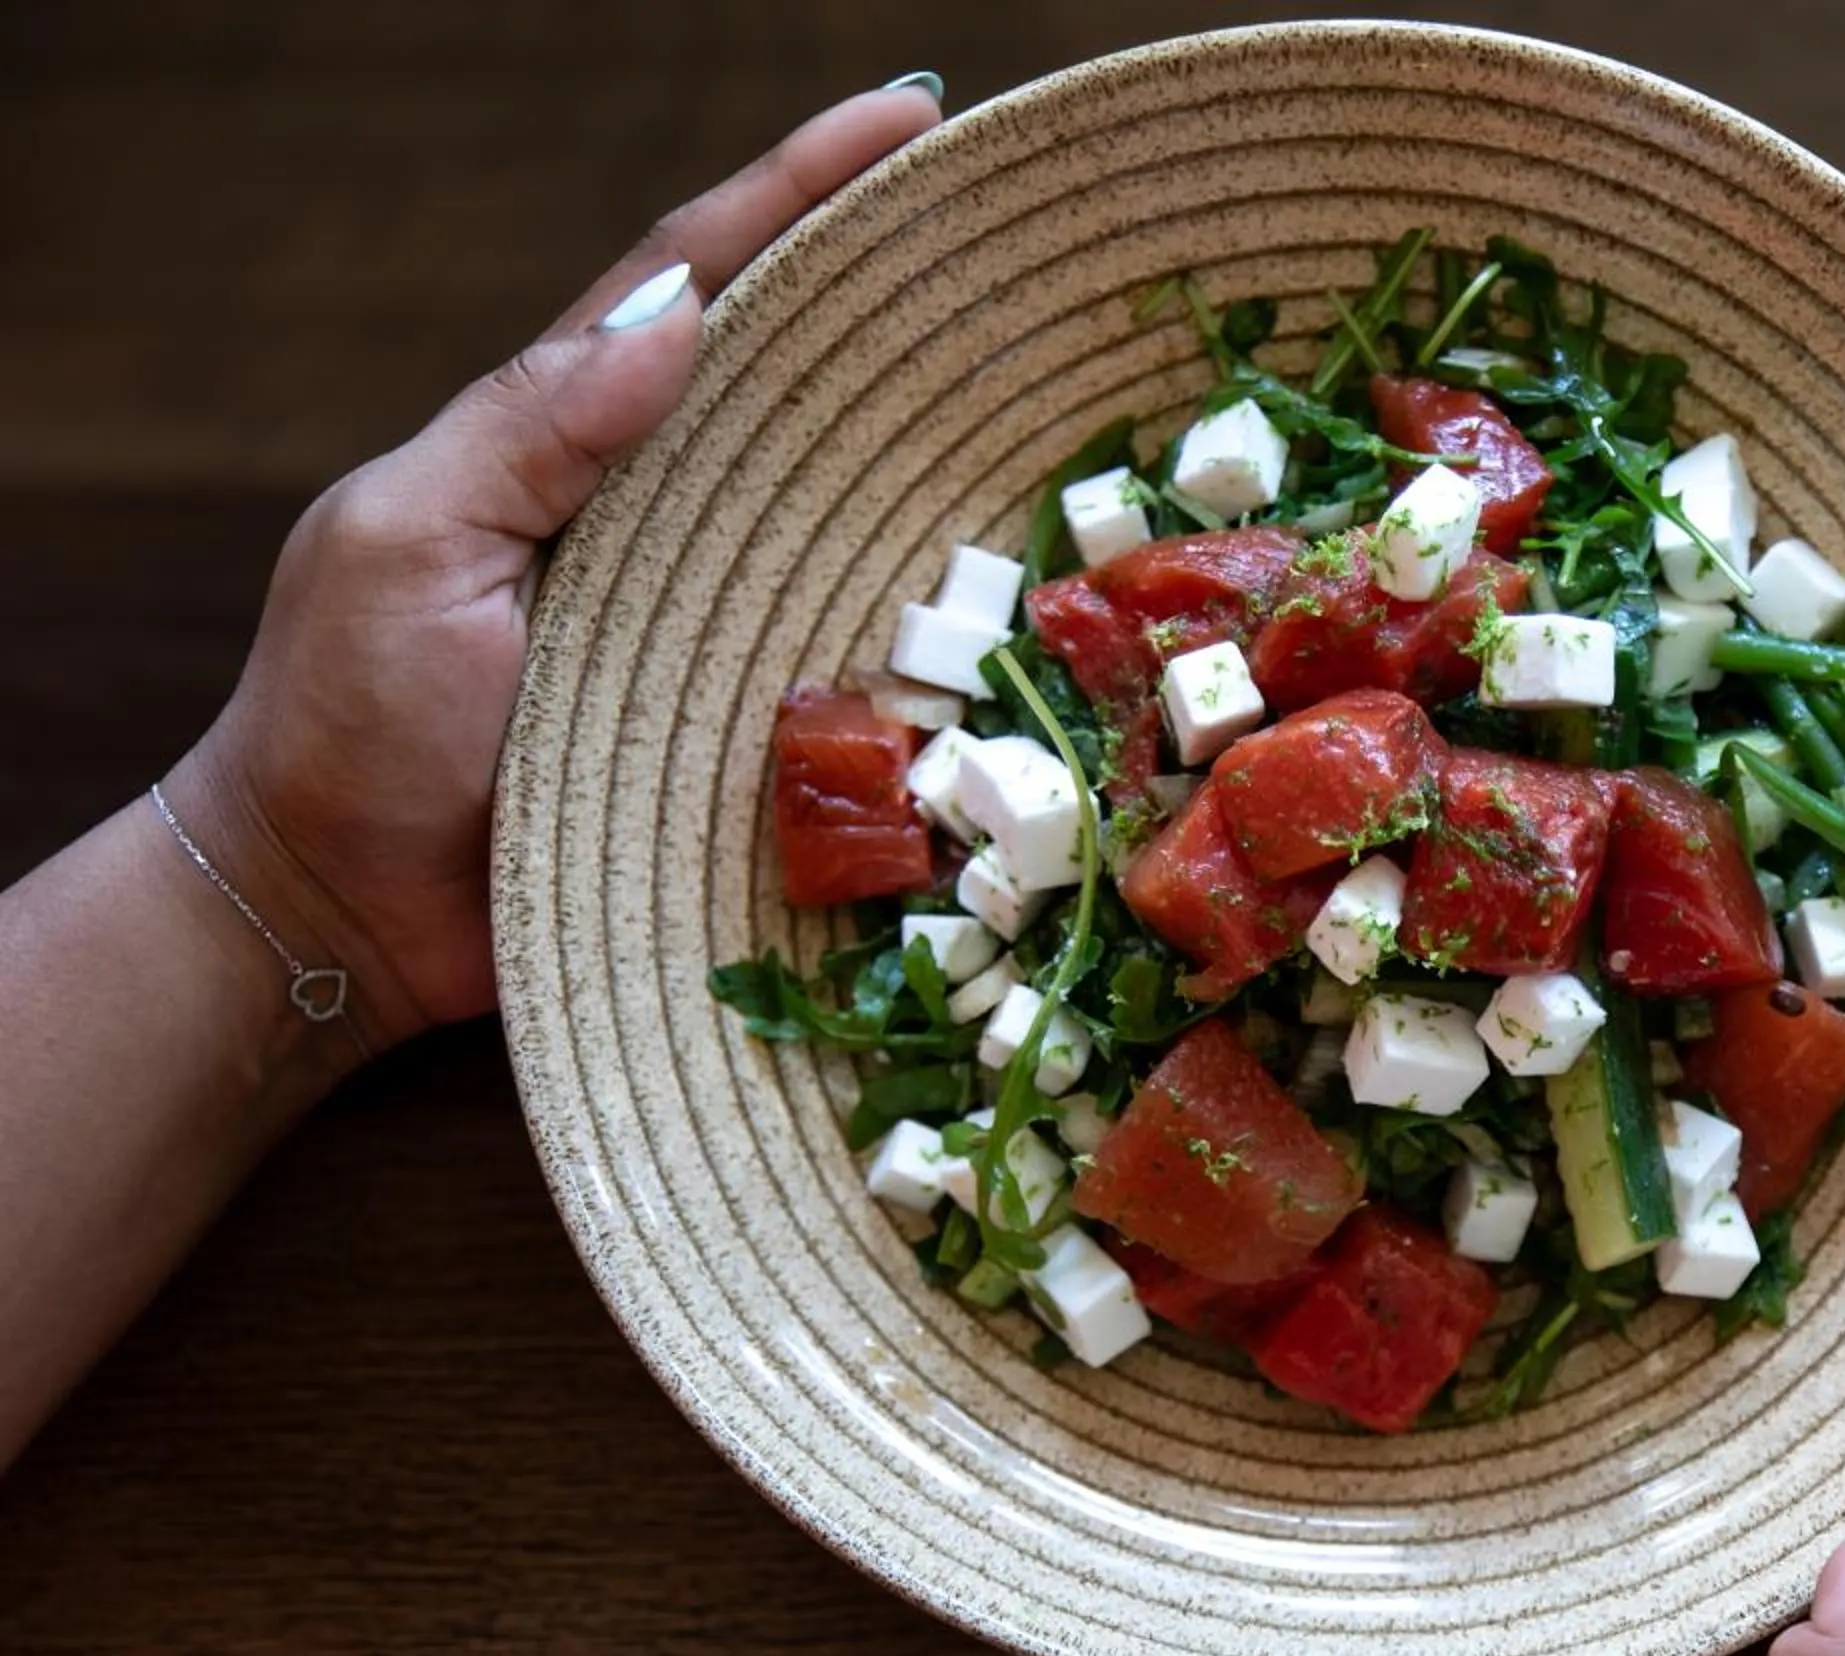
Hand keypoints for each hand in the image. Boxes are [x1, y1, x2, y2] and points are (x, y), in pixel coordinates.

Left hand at [167, 79, 944, 1055]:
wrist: (341, 914)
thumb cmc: (346, 721)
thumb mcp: (404, 550)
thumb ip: (527, 432)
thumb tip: (677, 313)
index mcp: (573, 448)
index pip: (698, 285)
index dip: (796, 190)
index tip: (907, 113)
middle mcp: (667, 528)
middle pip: (806, 392)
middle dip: (909, 306)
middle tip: (1022, 238)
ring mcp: (717, 632)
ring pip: (859, 535)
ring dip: (957, 477)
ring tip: (1066, 403)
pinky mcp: (754, 748)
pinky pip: (866, 691)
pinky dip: (941, 658)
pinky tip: (1032, 626)